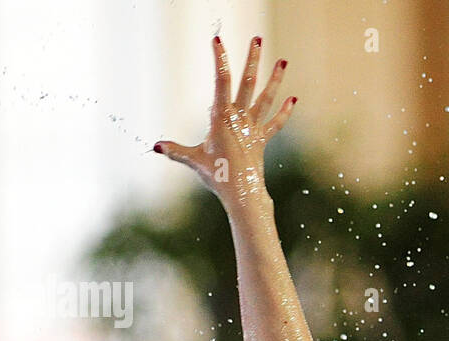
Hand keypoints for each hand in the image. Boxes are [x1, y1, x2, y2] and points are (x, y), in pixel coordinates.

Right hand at [154, 36, 295, 206]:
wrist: (242, 194)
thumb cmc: (217, 176)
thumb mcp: (193, 160)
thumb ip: (175, 150)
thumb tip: (155, 146)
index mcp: (222, 117)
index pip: (221, 81)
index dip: (220, 59)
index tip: (218, 40)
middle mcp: (240, 118)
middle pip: (248, 83)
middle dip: (252, 60)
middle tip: (257, 39)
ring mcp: (253, 128)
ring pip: (266, 98)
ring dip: (275, 80)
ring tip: (283, 62)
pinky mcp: (262, 139)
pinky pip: (275, 123)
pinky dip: (284, 111)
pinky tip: (293, 98)